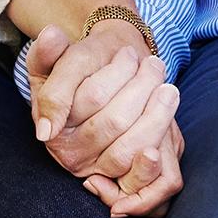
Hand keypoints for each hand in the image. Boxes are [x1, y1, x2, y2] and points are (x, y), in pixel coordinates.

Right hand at [25, 23, 178, 213]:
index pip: (92, 97)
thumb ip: (48, 50)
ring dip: (158, 114)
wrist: (107, 88)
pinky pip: (143, 180)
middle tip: (155, 64)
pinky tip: (165, 140)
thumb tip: (49, 37)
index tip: (128, 53)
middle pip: (116, 122)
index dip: (118, 74)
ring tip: (168, 87)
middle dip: (142, 88)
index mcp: (53, 128)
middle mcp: (72, 155)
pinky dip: (156, 158)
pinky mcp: (126, 180)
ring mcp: (99, 170)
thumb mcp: (58, 59)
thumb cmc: (83, 72)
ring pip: (132, 147)